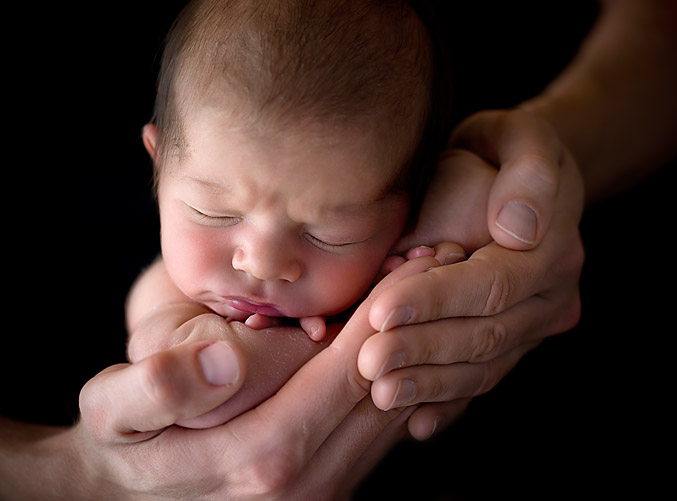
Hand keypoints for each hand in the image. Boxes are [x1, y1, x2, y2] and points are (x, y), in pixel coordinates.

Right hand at [73, 256, 438, 498]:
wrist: (129, 498)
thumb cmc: (126, 443)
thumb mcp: (112, 412)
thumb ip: (156, 386)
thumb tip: (222, 358)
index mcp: (263, 454)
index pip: (346, 371)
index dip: (382, 312)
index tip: (413, 259)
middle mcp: (307, 481)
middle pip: (381, 389)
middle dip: (413, 323)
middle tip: (441, 261)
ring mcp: (323, 491)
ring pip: (391, 413)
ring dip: (415, 350)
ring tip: (435, 290)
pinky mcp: (329, 489)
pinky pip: (379, 433)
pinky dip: (399, 381)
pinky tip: (404, 341)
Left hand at [358, 109, 584, 439]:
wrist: (517, 176)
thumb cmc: (506, 149)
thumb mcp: (521, 137)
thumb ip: (527, 174)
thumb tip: (518, 229)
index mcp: (553, 249)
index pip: (493, 284)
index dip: (439, 300)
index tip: (384, 309)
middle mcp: (550, 297)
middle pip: (486, 335)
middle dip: (424, 350)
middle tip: (367, 362)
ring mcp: (534, 326)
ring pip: (483, 366)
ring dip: (430, 384)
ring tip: (378, 392)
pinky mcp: (512, 341)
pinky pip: (484, 380)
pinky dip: (450, 404)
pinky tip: (417, 426)